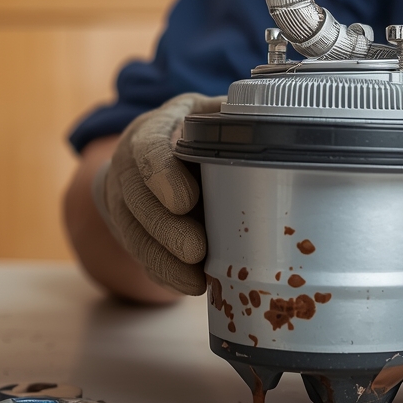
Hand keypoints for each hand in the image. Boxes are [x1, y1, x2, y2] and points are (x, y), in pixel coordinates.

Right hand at [97, 93, 221, 295]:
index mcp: (153, 129)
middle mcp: (129, 164)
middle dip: (164, 228)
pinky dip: (162, 273)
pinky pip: (139, 255)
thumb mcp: (211, 117)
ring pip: (132, 231)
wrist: (155, 160)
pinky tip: (187, 285)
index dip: (162, 175)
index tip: (185, 201)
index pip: (147, 147)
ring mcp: (123, 199)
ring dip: (162, 259)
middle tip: (195, 250)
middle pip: (135, 196)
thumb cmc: (197, 135)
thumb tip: (280, 126)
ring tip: (194, 281)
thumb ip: (234, 121)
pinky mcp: (128, 229)